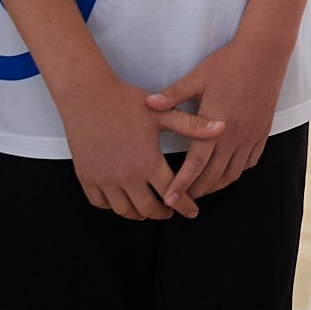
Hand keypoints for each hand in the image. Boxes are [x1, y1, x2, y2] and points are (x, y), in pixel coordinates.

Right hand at [56, 73, 223, 220]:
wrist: (87, 95)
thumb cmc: (127, 101)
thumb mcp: (162, 113)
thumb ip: (193, 125)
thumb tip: (223, 127)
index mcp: (148, 162)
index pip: (173, 193)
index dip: (185, 206)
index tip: (192, 212)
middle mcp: (127, 176)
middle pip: (148, 209)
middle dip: (163, 213)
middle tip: (171, 210)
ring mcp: (105, 179)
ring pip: (124, 210)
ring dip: (139, 214)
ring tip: (148, 209)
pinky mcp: (87, 177)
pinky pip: (101, 203)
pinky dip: (114, 206)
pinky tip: (123, 200)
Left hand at [145, 34, 287, 207]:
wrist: (264, 52)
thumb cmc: (228, 63)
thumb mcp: (197, 77)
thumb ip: (173, 95)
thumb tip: (148, 103)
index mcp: (214, 126)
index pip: (195, 166)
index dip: (181, 186)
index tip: (170, 201)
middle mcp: (233, 136)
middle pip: (213, 176)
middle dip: (196, 191)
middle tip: (181, 200)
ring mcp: (250, 135)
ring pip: (232, 173)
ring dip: (216, 185)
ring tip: (202, 189)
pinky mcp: (262, 131)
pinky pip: (249, 162)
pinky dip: (236, 172)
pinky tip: (226, 171)